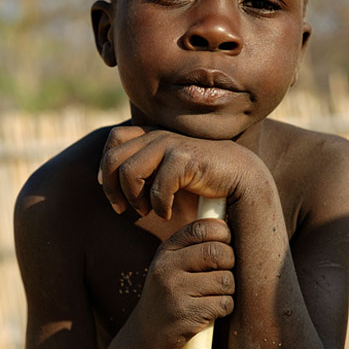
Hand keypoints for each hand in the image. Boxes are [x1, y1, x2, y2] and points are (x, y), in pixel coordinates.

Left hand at [98, 126, 254, 218]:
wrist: (241, 177)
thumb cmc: (202, 179)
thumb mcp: (167, 171)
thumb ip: (144, 168)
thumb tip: (110, 179)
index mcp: (153, 134)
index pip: (115, 139)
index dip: (107, 168)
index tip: (116, 193)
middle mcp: (159, 135)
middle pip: (114, 157)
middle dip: (112, 189)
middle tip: (124, 210)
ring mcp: (172, 144)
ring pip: (130, 172)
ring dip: (134, 198)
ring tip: (146, 212)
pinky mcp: (185, 158)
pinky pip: (157, 187)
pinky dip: (158, 207)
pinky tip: (167, 215)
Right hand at [129, 217, 234, 348]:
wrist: (145, 336)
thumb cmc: (169, 296)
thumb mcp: (171, 266)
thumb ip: (193, 246)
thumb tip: (229, 225)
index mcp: (166, 251)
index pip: (200, 229)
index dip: (223, 232)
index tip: (227, 242)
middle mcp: (166, 267)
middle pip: (217, 252)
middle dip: (231, 262)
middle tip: (225, 272)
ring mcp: (174, 291)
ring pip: (225, 280)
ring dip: (229, 289)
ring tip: (215, 295)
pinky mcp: (185, 315)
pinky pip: (223, 303)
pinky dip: (225, 308)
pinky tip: (211, 311)